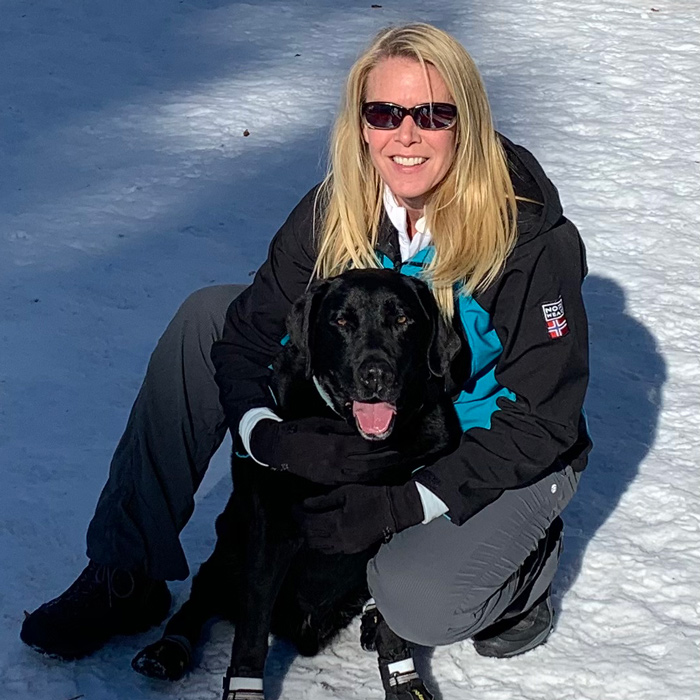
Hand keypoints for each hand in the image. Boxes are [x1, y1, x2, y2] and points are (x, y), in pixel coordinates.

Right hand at [249, 417, 403, 485]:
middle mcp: (339, 464)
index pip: (371, 445)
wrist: (277, 449)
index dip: (390, 442)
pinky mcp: (332, 480)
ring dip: (388, 470)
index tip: (406, 436)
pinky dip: (374, 477)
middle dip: (395, 459)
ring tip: (406, 463)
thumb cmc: (299, 431)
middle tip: (415, 453)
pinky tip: (385, 473)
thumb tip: (368, 426)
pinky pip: (358, 480)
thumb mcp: (323, 423)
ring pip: (369, 474)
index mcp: (337, 446)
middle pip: (375, 463)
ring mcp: (336, 475)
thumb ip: (346, 428)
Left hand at [297, 482, 424, 553]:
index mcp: (336, 522)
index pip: (309, 523)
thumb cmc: (370, 497)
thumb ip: (323, 500)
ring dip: (311, 536)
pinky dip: (322, 543)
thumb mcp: (345, 492)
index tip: (294, 507)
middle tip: (299, 515)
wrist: (392, 510)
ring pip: (319, 547)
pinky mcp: (352, 549)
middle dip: (302, 526)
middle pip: (311, 537)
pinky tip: (321, 534)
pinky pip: (331, 550)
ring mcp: (346, 546)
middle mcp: (339, 538)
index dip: (298, 515)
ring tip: (308, 524)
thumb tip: (305, 504)